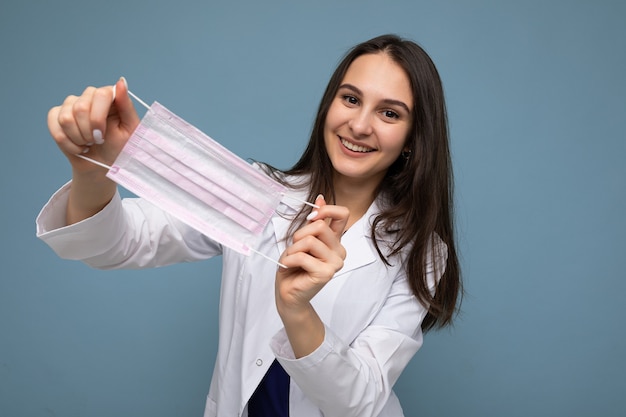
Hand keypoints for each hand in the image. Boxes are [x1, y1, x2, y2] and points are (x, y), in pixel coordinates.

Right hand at [47, 77, 138, 174]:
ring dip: (78, 138)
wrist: (103, 164)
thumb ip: (126, 106)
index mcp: (109, 96)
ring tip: (88, 143)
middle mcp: (89, 96)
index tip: (102, 136)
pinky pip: (54, 125)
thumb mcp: (130, 129)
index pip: (100, 94)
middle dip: (88, 132)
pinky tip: (77, 147)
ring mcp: (71, 104)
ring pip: (66, 118)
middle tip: (97, 141)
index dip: (98, 118)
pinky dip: (67, 143)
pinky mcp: (56, 115)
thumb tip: (120, 81)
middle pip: (80, 107)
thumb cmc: (120, 147)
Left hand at [275, 194, 348, 312]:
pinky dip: (289, 259)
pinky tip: (287, 267)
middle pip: (320, 226)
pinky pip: (302, 256)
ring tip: (290, 260)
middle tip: (293, 249)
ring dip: (293, 250)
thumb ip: (313, 221)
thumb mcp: (301, 239)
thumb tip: (320, 198)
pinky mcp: (326, 273)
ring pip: (310, 240)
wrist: (288, 293)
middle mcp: (339, 251)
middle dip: (299, 235)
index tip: (310, 218)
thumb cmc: (294, 267)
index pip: (342, 214)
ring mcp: (335, 263)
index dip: (325, 210)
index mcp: (335, 241)